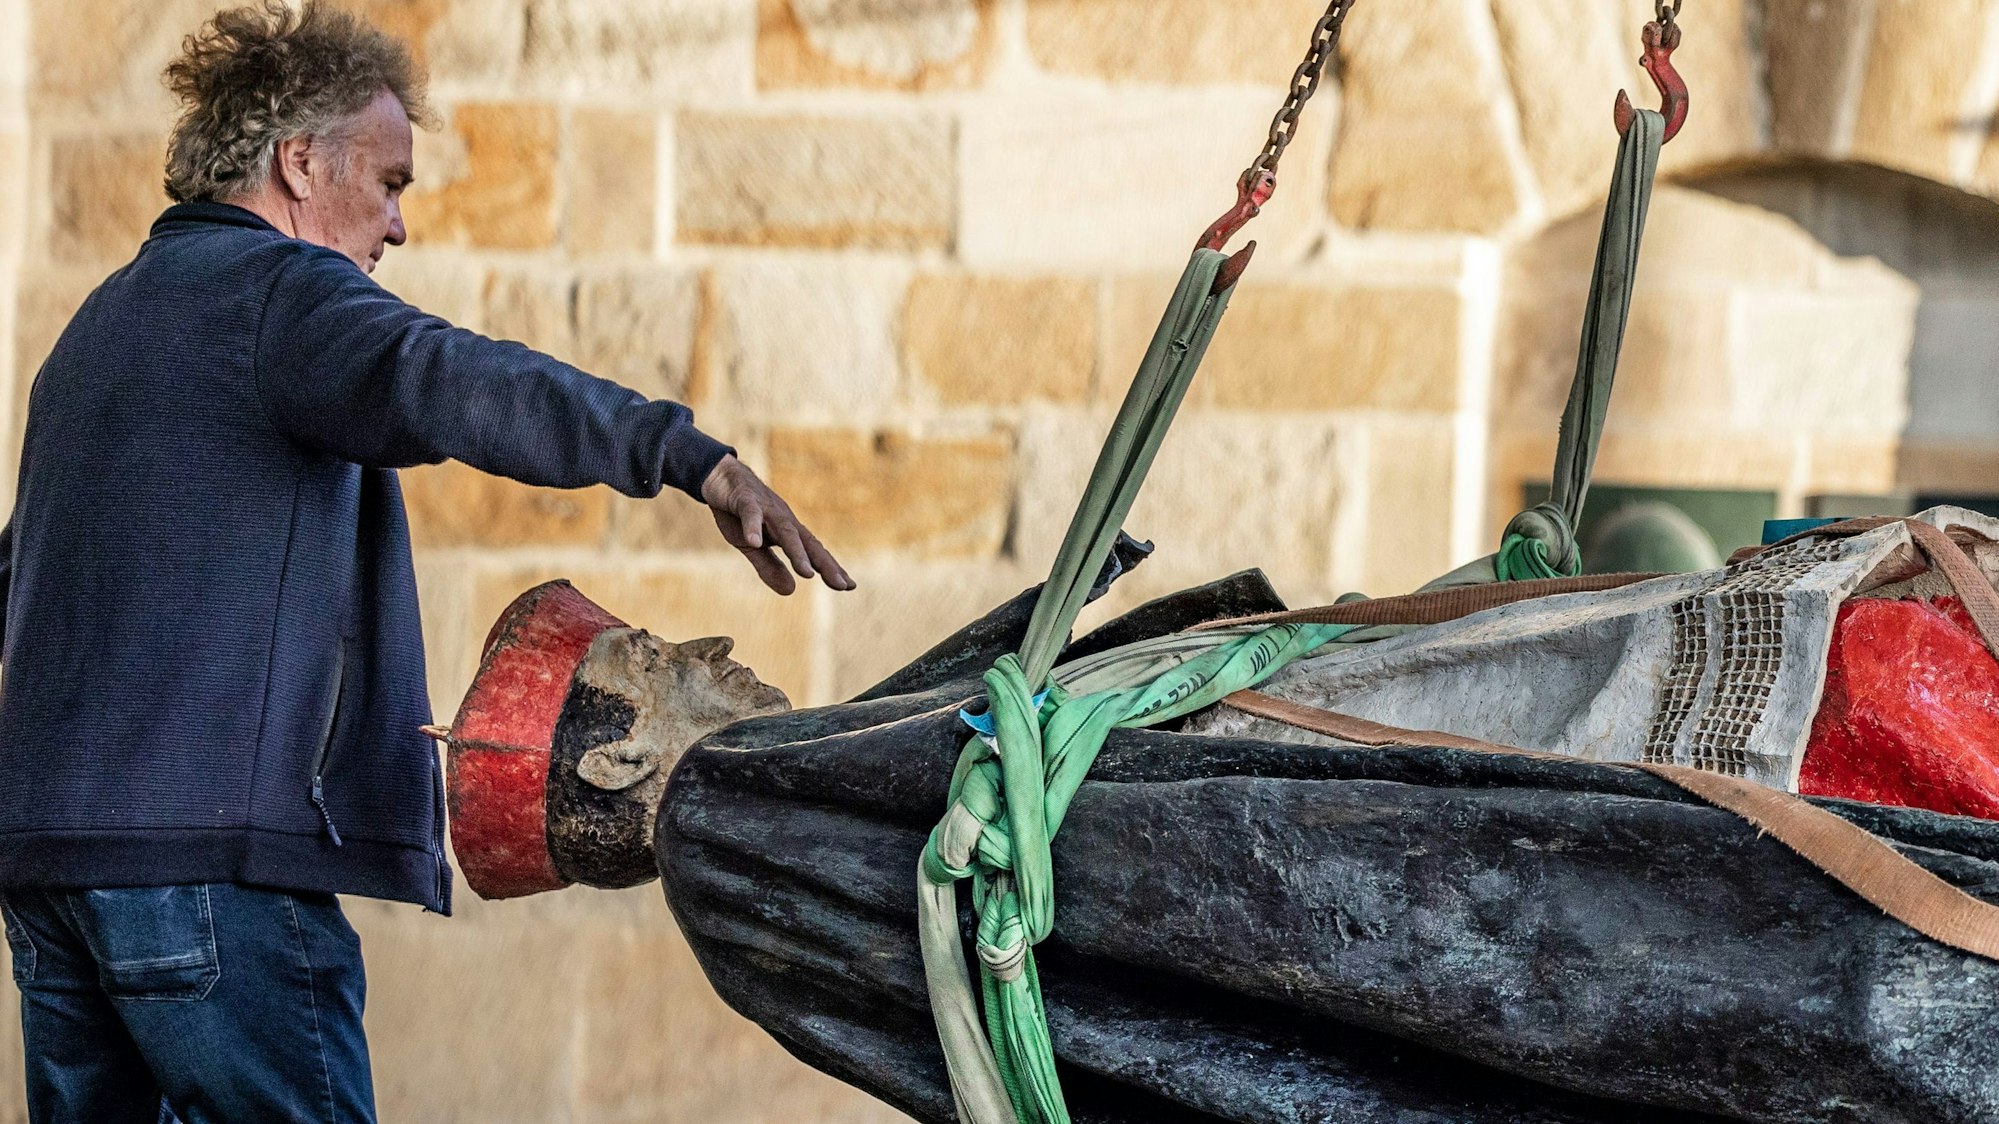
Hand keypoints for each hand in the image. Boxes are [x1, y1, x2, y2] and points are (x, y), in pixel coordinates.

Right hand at [700, 455, 855, 595]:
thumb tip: (791, 591)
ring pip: (785, 531)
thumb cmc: (741, 513)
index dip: (831, 568)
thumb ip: (770, 567)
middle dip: (825, 564)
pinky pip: (751, 513)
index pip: (814, 551)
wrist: (720, 477)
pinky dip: (753, 527)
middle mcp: (783, 519)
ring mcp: (766, 508)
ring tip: (807, 573)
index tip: (850, 586)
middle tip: (841, 585)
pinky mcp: (745, 499)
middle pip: (808, 543)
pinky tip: (755, 541)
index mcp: (788, 531)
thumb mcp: (753, 547)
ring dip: (797, 552)